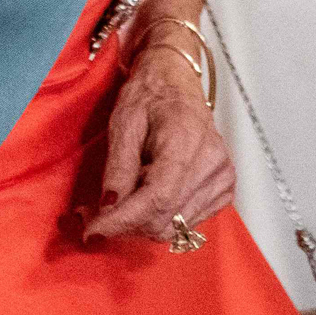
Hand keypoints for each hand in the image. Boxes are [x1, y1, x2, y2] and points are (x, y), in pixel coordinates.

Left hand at [83, 44, 234, 243]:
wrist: (176, 83)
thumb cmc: (149, 95)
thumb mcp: (123, 122)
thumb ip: (118, 166)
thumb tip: (109, 206)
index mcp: (187, 142)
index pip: (156, 199)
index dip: (122, 220)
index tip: (92, 230)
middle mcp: (212, 165)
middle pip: (164, 219)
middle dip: (123, 222)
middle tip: (92, 212)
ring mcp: (222, 179)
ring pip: (173, 228)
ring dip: (139, 223)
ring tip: (117, 200)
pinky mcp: (223, 191)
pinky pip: (186, 224)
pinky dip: (159, 218)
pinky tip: (145, 195)